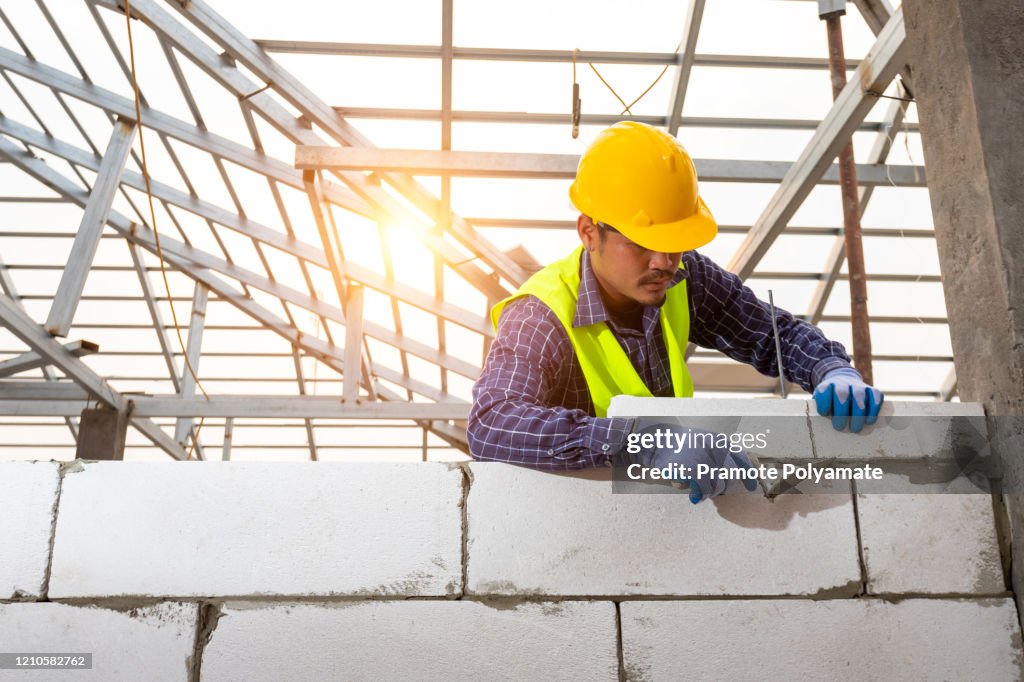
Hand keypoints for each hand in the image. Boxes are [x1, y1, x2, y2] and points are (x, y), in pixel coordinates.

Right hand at [625, 423, 757, 503]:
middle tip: (712, 492)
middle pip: (728, 478)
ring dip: (709, 493)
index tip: (752, 487)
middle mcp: (716, 450)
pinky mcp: (693, 470)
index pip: (741, 459)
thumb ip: (718, 455)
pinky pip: (702, 489)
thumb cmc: (680, 445)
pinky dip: (699, 494)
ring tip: (700, 494)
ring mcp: (705, 460)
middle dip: (721, 488)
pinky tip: (694, 496)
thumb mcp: (702, 442)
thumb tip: (732, 475)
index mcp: (720, 442)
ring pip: (716, 486)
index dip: (748, 475)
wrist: (658, 442)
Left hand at [813, 367, 883, 432]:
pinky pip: (876, 396)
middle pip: (842, 394)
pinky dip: (873, 409)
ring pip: (859, 395)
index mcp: (827, 386)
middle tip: (839, 427)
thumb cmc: (830, 400)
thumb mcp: (820, 402)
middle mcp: (842, 383)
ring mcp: (858, 385)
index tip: (824, 414)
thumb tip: (823, 426)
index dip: (824, 402)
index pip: (824, 391)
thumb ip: (820, 411)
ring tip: (855, 429)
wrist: (842, 382)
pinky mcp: (871, 390)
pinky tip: (869, 421)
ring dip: (858, 414)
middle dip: (841, 413)